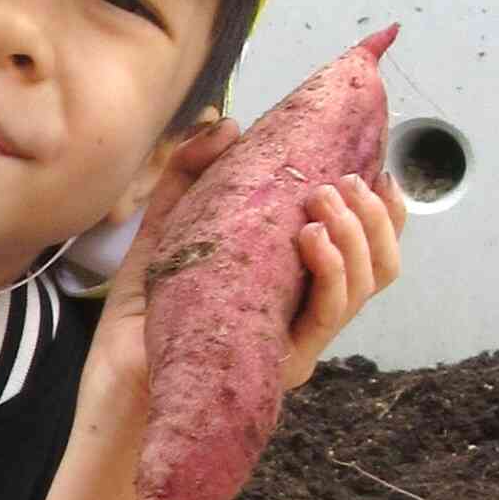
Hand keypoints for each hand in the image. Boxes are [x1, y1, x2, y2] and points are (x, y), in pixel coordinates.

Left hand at [94, 120, 406, 408]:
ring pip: (363, 287)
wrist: (113, 378)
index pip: (363, 247)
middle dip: (376, 217)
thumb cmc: (142, 312)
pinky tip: (312, 237)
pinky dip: (330, 269)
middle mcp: (305, 314)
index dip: (385, 210)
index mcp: (293, 285)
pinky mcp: (282, 362)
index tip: (377, 168)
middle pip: (379, 266)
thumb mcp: (167, 229)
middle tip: (341, 182)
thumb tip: (226, 121)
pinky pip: (326, 314)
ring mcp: (298, 341)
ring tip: (324, 199)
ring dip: (356, 235)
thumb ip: (190, 171)